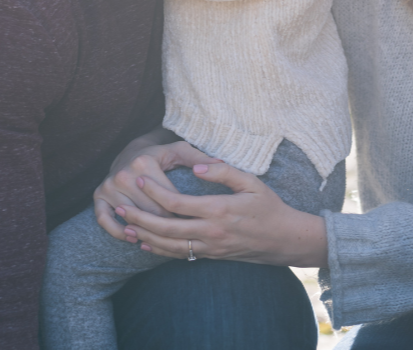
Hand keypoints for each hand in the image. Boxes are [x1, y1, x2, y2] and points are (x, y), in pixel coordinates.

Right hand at [94, 138, 219, 240]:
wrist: (133, 150)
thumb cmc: (162, 153)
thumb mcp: (181, 151)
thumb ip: (200, 159)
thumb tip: (223, 164)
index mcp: (144, 163)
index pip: (166, 198)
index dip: (181, 212)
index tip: (193, 220)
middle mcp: (123, 174)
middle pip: (149, 211)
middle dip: (166, 224)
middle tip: (180, 234)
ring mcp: (109, 186)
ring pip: (130, 218)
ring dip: (144, 231)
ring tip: (160, 240)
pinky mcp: (98, 196)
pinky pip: (105, 221)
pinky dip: (118, 232)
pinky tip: (133, 238)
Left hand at [115, 162, 328, 267]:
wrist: (283, 239)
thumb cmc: (269, 206)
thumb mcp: (252, 181)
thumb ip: (222, 172)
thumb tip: (196, 165)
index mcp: (218, 210)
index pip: (177, 202)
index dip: (155, 191)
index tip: (140, 177)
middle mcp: (211, 231)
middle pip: (166, 227)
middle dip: (140, 218)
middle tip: (120, 207)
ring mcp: (209, 247)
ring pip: (168, 245)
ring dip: (144, 237)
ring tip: (125, 226)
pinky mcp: (211, 256)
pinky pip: (180, 255)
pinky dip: (159, 251)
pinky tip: (145, 244)